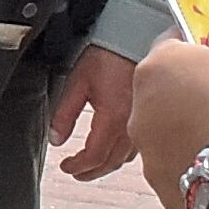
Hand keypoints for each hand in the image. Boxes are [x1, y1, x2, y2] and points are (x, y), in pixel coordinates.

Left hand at [50, 44, 138, 180]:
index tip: (65, 166)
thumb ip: (65, 113)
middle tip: (76, 172)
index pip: (93, 156)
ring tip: (92, 165)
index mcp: (113, 117)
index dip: (77, 167)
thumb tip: (56, 139)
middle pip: (110, 163)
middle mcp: (131, 124)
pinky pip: (138, 146)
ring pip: (126, 158)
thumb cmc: (109, 53)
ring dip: (107, 165)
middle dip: (90, 172)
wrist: (138, 35)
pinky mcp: (152, 116)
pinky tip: (114, 151)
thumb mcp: (78, 81)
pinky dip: (122, 154)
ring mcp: (144, 122)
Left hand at [133, 23, 208, 208]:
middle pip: (164, 95)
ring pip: (170, 137)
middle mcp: (141, 112)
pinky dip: (200, 168)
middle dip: (191, 96)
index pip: (170, 47)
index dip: (196, 49)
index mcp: (155, 68)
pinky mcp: (165, 192)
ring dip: (192, 134)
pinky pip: (182, 172)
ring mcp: (150, 157)